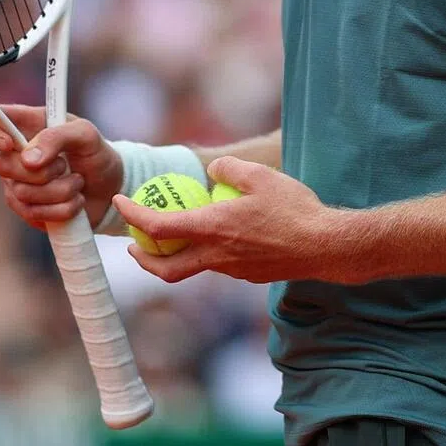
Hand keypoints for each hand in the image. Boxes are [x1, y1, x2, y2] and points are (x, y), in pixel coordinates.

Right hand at [0, 104, 123, 231]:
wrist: (111, 188)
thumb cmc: (96, 153)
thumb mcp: (87, 136)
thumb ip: (58, 137)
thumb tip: (28, 159)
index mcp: (28, 125)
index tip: (10, 143)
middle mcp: (17, 153)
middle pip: (1, 164)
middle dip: (40, 171)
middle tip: (65, 166)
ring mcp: (18, 182)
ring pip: (21, 192)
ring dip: (59, 190)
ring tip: (78, 182)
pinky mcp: (27, 208)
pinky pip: (33, 213)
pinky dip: (61, 208)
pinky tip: (75, 200)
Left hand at [112, 157, 348, 284]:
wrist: (324, 245)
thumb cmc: (293, 208)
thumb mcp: (259, 175)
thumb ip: (228, 169)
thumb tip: (212, 172)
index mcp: (213, 228)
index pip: (159, 227)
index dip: (133, 214)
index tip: (120, 201)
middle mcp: (217, 255)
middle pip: (166, 269)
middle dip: (143, 259)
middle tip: (134, 244)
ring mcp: (233, 271)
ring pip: (194, 268)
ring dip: (177, 256)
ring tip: (179, 234)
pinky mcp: (249, 276)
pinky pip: (219, 265)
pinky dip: (208, 253)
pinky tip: (224, 234)